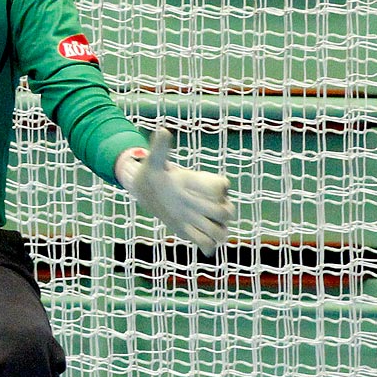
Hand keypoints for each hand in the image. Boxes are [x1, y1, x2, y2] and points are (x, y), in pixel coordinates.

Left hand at [118, 129, 232, 254]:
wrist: (149, 190)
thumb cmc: (154, 173)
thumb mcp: (154, 163)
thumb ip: (160, 149)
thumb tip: (163, 130)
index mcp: (205, 182)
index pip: (221, 186)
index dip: (211, 189)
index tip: (186, 187)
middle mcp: (211, 201)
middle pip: (228, 211)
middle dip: (214, 212)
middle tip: (189, 208)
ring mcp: (205, 218)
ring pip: (222, 231)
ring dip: (212, 232)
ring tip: (191, 226)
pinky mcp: (196, 232)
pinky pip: (209, 245)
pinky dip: (205, 246)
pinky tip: (191, 239)